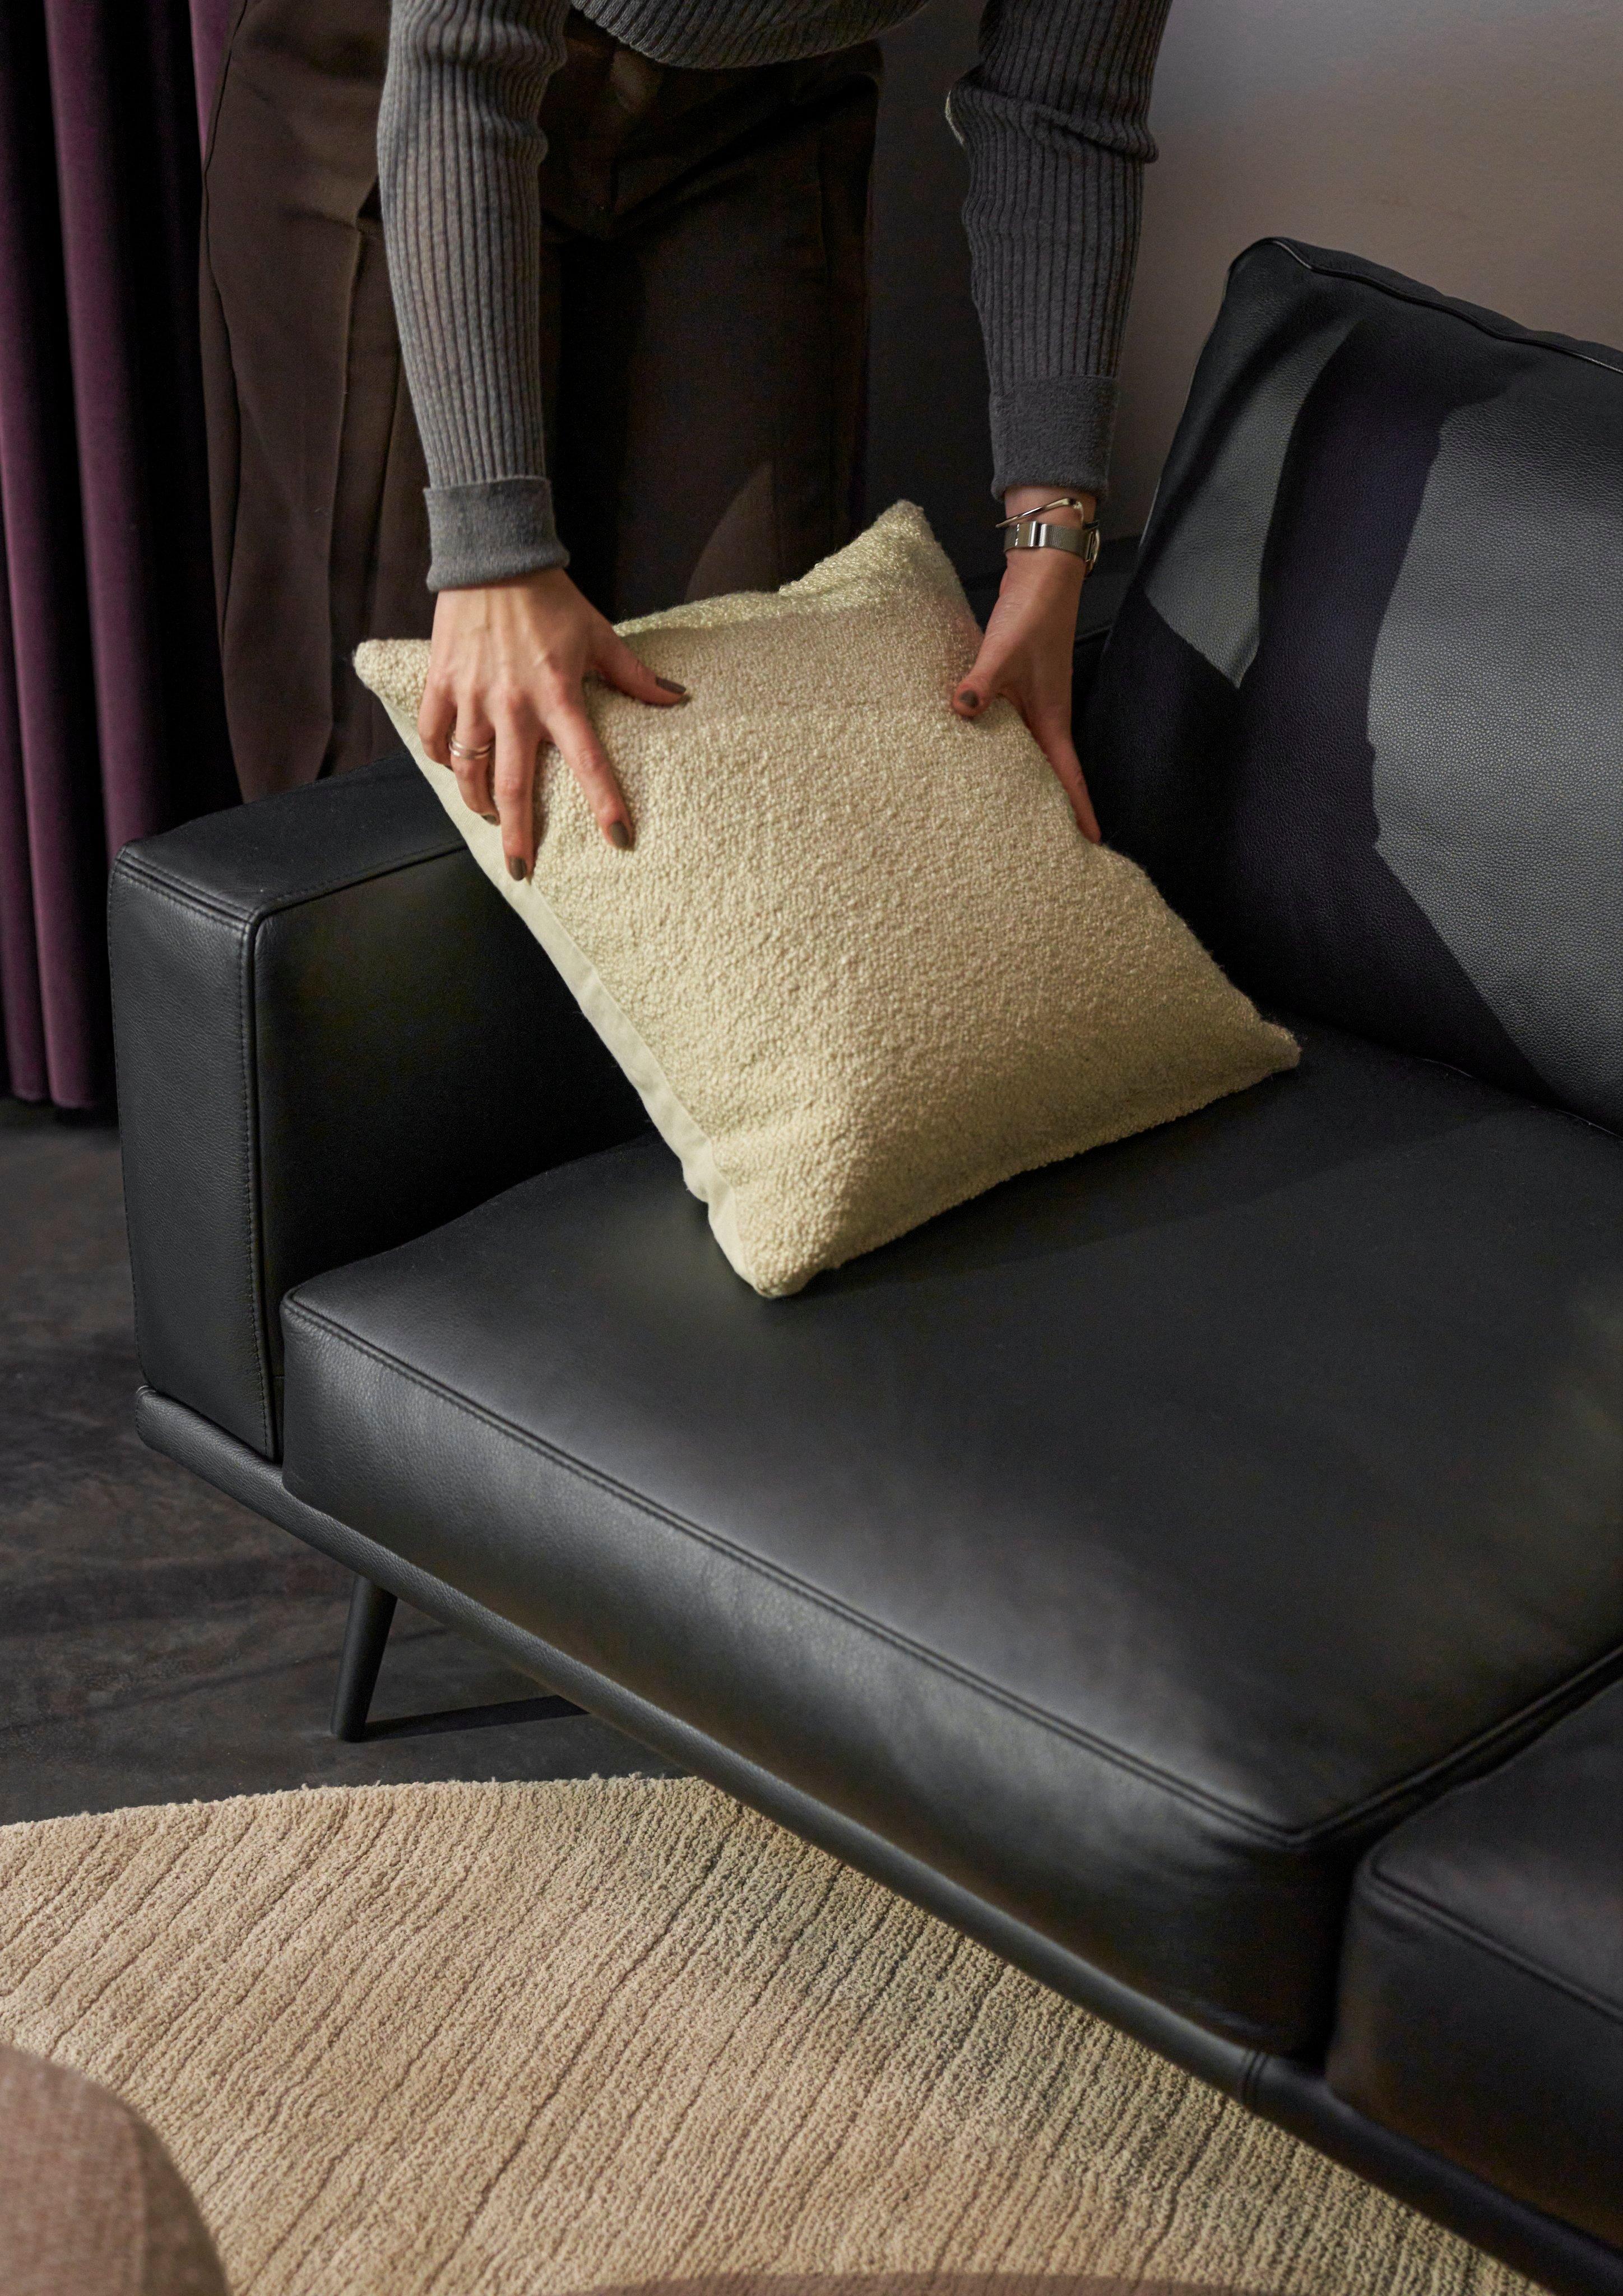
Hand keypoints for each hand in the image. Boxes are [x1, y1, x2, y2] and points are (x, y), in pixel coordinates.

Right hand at [418, 566, 687, 877]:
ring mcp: (472, 695)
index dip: (606, 804)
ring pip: (467, 768)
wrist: (492, 555)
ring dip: (477, 801)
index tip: (619, 840)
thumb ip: (634, 674)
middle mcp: (512, 704)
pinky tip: (453, 768)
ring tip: (488, 817)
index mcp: (558, 695)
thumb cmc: (549, 597)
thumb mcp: (598, 633)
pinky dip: (440, 758)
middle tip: (521, 869)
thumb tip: (676, 698)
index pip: (588, 761)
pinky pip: (433, 735)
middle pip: (513, 786)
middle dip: (517, 834)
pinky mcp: (441, 682)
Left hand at [950, 487, 1101, 842]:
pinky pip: (1012, 734)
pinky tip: (981, 763)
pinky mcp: (1017, 691)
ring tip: (1012, 820)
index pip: (1069, 776)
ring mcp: (1032, 705)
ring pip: (1029, 756)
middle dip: (1051, 811)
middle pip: (1050, 776)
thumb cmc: (1032, 613)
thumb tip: (962, 710)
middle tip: (1042, 848)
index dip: (1080, 810)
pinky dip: (1002, 752)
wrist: (1040, 575)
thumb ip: (982, 682)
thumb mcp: (1004, 650)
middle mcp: (1046, 718)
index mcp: (1051, 718)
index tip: (1089, 843)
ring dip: (1025, 784)